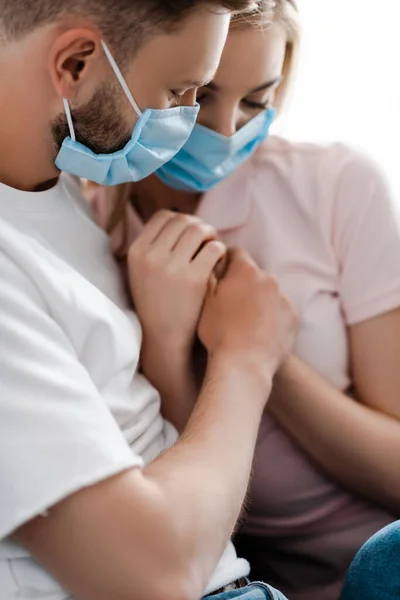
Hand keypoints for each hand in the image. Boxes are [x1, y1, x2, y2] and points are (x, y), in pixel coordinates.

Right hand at [128, 210, 225, 353]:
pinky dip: (220, 252)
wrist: (163, 339)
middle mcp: (151, 255)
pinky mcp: (194, 278)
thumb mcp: (141, 272)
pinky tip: (218, 263)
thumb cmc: (156, 304)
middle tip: (207, 240)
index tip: (190, 233)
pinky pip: (214, 249)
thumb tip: (177, 218)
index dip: (181, 220)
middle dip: (199, 226)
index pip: (163, 216)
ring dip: (211, 236)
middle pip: (183, 220)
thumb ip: (153, 246)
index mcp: (137, 251)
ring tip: (213, 249)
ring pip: (199, 230)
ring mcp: (172, 266)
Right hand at [199, 248, 297, 391]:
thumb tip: (212, 260)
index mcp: (245, 271)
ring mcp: (283, 298)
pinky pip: (280, 310)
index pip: (236, 252)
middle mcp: (268, 279)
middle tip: (230, 304)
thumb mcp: (203, 300)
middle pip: (253, 273)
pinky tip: (258, 332)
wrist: (243, 366)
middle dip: (243, 283)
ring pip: (268, 292)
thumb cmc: (218, 333)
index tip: (220, 276)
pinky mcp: (293, 318)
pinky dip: (271, 317)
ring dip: (258, 300)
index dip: (225, 262)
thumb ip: (209, 274)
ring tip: (244, 322)